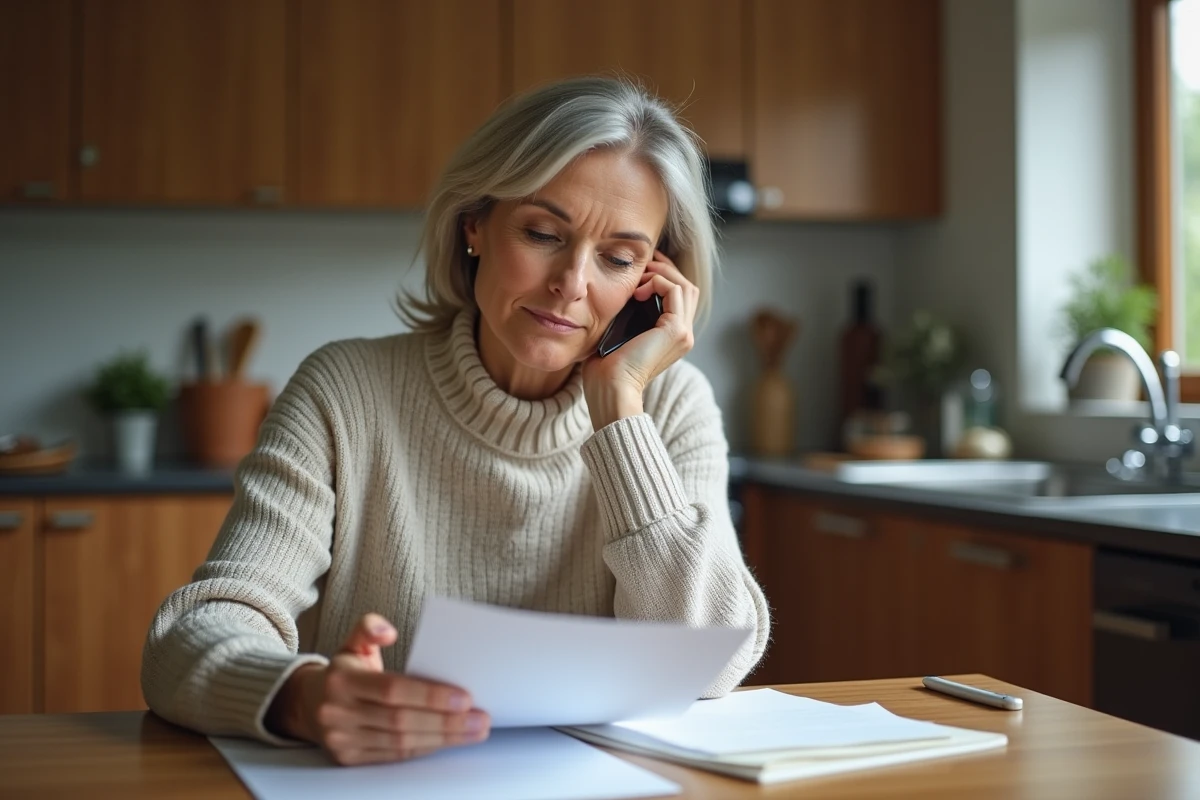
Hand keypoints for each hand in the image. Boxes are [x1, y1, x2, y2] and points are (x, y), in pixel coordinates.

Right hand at [265, 612, 489, 765]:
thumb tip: (388, 630)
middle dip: (446, 722)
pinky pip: (394, 755)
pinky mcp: (349, 758)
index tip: (466, 697)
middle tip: (481, 719)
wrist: (306, 705)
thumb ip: (369, 627)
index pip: (392, 690)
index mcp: (342, 680)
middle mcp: (339, 713)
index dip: (430, 696)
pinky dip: (425, 748)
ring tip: (474, 731)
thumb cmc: (343, 672)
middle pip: (401, 721)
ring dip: (443, 739)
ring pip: (401, 742)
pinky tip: (448, 741)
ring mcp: (342, 739)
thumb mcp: (351, 642)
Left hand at [582, 250, 699, 428]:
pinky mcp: (676, 331)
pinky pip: (675, 290)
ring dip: (661, 273)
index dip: (662, 276)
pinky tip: (637, 290)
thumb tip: (617, 292)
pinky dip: (657, 282)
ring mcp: (683, 333)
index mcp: (672, 337)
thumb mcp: (617, 334)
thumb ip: (625, 315)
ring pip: (685, 285)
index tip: (639, 269)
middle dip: (665, 269)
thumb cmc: (605, 369)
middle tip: (641, 265)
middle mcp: (684, 335)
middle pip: (687, 287)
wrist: (610, 390)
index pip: (679, 296)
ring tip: (638, 278)